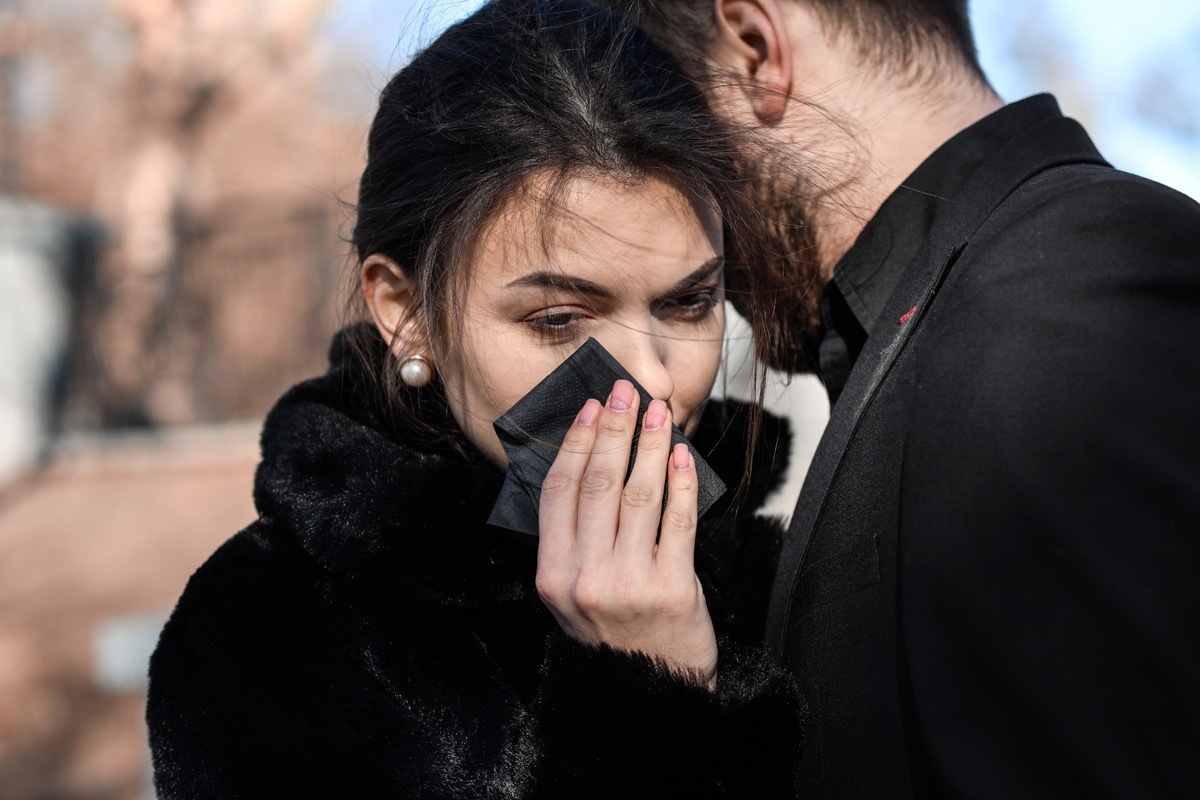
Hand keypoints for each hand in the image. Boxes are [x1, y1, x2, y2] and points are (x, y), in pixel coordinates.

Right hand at [535, 379, 717, 687]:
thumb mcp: (571, 596)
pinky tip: (681, 454)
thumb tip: (588, 466)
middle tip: (625, 392)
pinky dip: (680, 480)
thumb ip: (572, 542)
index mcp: (552, 575)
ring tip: (657, 412)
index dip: (575, 443)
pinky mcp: (673, 588)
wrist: (652, 697)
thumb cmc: (613, 639)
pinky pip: (679, 519)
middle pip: (598, 483)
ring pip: (639, 493)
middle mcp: (584, 577)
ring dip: (650, 444)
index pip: (559, 491)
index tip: (590, 408)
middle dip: (614, 428)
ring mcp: (629, 582)